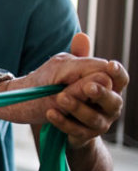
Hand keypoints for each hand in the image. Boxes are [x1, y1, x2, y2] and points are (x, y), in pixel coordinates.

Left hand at [45, 33, 126, 148]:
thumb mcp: (71, 71)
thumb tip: (81, 36)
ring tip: (60, 98)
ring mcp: (99, 122)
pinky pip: (75, 130)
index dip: (117, 73)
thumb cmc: (68, 88)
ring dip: (77, 107)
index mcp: (110, 86)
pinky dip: (62, 121)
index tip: (110, 65)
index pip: (119, 79)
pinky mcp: (83, 135)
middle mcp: (110, 106)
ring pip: (93, 117)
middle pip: (113, 100)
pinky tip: (50, 112)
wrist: (54, 117)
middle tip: (88, 87)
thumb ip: (79, 57)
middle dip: (101, 93)